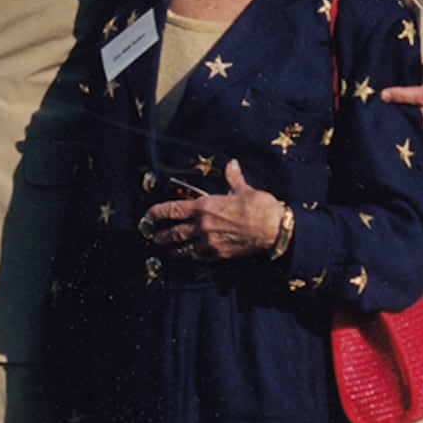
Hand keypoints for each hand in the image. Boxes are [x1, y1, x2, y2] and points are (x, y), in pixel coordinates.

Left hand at [145, 160, 282, 260]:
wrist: (274, 231)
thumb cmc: (260, 208)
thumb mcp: (243, 189)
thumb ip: (233, 178)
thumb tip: (232, 164)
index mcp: (205, 207)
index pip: (173, 210)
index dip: (157, 213)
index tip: (148, 215)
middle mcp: (203, 226)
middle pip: (174, 233)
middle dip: (161, 235)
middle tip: (153, 237)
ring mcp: (210, 243)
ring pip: (185, 249)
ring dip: (174, 249)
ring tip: (167, 250)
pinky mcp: (220, 255)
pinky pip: (200, 258)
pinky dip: (193, 257)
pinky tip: (191, 256)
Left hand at [380, 51, 422, 145]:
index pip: (421, 96)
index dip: (401, 95)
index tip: (384, 94)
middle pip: (420, 114)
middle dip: (400, 109)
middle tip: (383, 105)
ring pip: (421, 127)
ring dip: (404, 121)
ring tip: (392, 114)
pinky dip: (412, 132)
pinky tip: (402, 123)